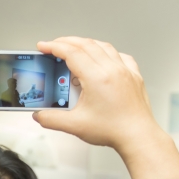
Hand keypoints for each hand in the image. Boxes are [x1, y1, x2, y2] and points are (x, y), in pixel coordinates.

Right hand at [34, 37, 178, 178]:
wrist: (139, 137)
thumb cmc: (114, 130)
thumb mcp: (74, 125)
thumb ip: (51, 119)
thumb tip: (39, 115)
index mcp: (97, 78)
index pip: (72, 53)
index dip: (54, 47)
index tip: (43, 46)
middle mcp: (113, 70)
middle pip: (86, 45)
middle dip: (66, 42)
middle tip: (53, 45)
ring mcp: (125, 71)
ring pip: (103, 46)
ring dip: (85, 43)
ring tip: (73, 47)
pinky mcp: (134, 76)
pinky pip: (120, 55)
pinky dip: (106, 52)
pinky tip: (102, 57)